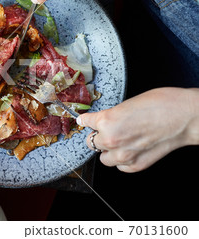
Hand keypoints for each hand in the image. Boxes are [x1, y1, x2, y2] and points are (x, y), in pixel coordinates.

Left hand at [77, 88, 198, 171]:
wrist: (185, 116)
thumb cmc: (160, 104)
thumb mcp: (126, 103)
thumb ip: (110, 115)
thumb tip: (99, 119)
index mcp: (106, 121)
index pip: (86, 122)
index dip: (86, 120)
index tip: (85, 120)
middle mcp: (111, 140)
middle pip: (91, 142)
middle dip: (97, 136)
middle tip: (106, 130)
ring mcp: (123, 155)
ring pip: (103, 158)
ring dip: (107, 150)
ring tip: (119, 141)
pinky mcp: (136, 165)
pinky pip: (120, 167)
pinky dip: (122, 160)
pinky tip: (130, 149)